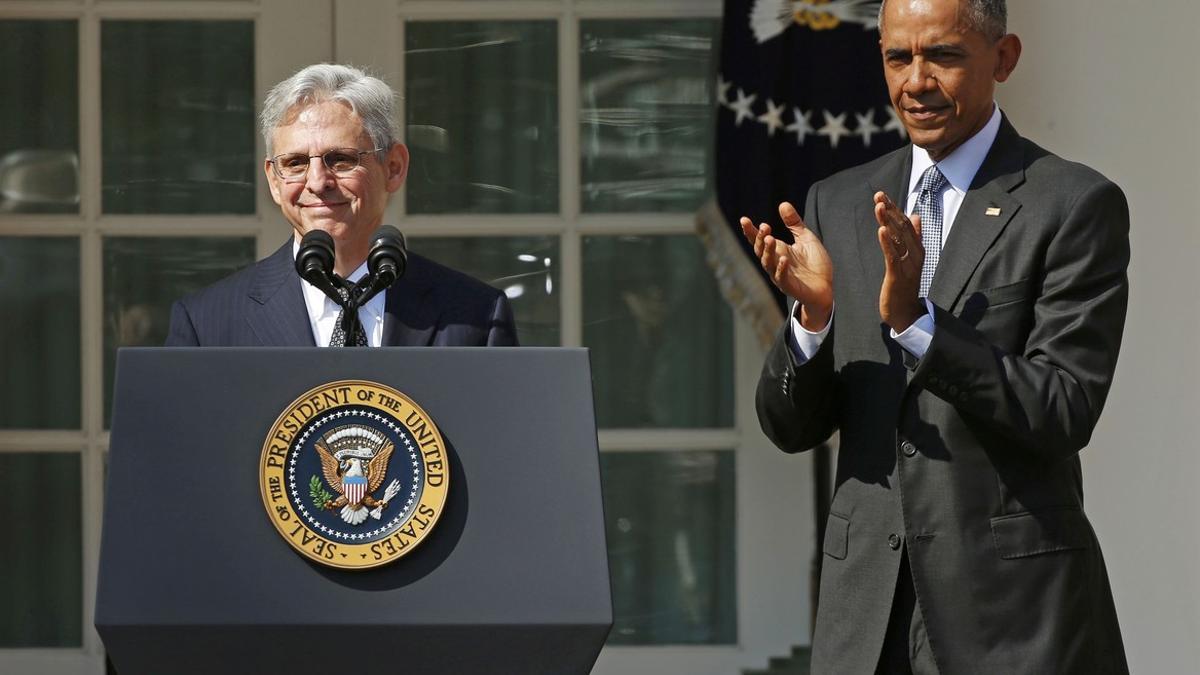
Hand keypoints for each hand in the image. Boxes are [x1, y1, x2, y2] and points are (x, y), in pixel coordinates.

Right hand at [739, 202, 833, 330]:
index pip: (759, 239)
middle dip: (759, 238)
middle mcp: (774, 262)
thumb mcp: (806, 238)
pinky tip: (783, 259)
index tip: (744, 219)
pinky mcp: (789, 286)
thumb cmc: (814, 264)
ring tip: (770, 238)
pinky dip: (781, 268)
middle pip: (760, 250)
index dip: (750, 231)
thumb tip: (783, 203)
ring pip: (767, 263)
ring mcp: (780, 275)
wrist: (825, 287)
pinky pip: (781, 277)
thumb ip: (794, 223)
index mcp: (777, 250)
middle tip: (764, 227)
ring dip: (767, 251)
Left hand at [874, 191, 925, 331]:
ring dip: (887, 221)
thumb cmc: (905, 285)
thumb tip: (915, 216)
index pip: (905, 224)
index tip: (882, 195)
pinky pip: (892, 256)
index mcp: (916, 249)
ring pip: (898, 239)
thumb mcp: (910, 259)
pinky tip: (881, 230)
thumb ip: (913, 237)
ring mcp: (907, 265)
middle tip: (879, 195)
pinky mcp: (898, 276)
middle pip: (902, 227)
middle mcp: (914, 254)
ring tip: (879, 206)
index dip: (894, 209)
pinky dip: (887, 242)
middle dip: (890, 210)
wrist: (906, 314)